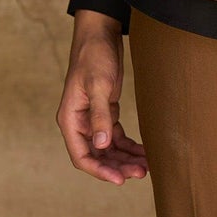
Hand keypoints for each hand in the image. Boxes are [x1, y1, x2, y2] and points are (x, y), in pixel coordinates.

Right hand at [56, 11, 148, 183]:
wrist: (100, 36)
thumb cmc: (94, 57)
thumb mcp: (98, 86)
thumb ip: (99, 116)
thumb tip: (101, 145)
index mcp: (70, 120)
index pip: (81, 156)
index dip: (100, 171)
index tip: (120, 180)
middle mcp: (80, 124)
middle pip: (98, 156)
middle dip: (118, 167)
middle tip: (141, 173)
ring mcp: (92, 120)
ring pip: (108, 150)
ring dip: (126, 159)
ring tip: (146, 166)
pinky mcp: (105, 114)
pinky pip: (116, 138)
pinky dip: (129, 147)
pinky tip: (144, 152)